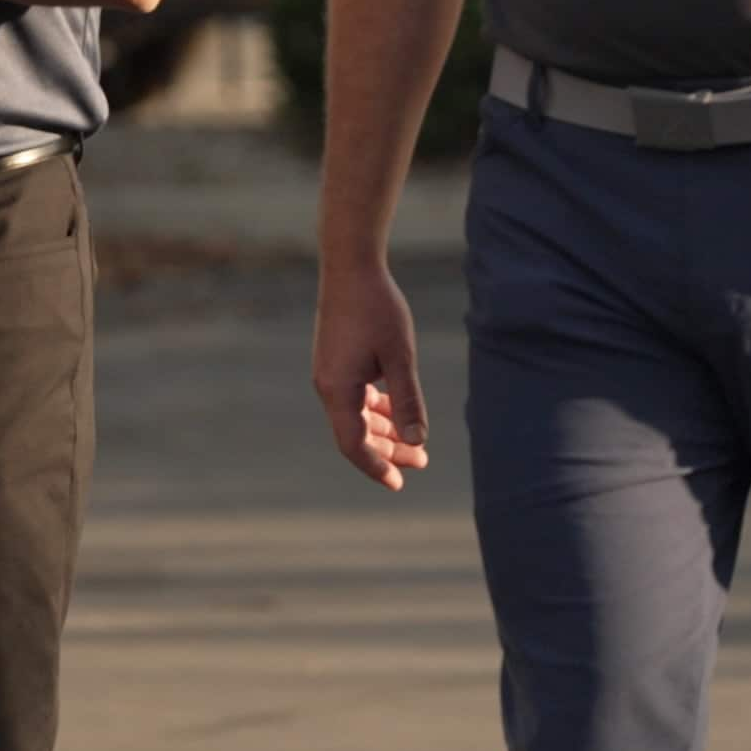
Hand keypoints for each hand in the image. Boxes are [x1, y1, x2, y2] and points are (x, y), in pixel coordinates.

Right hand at [311, 262, 430, 491]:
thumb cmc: (377, 309)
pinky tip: (396, 409)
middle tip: (422, 462)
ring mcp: (330, 373)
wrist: (350, 267)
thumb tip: (417, 441)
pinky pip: (355, 397)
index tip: (399, 483)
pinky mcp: (336, 361)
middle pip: (356, 433)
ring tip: (416, 442)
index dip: (376, 467)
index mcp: (338, 389)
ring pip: (357, 415)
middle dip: (388, 450)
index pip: (353, 444)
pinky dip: (376, 409)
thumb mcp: (400, 358)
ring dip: (385, 430)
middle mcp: (328, 385)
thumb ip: (408, 401)